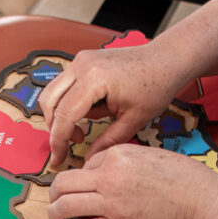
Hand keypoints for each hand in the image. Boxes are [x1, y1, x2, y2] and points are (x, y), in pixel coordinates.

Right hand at [39, 44, 187, 165]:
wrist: (167, 58)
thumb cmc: (156, 85)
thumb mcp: (134, 120)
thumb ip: (108, 141)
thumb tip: (88, 160)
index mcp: (94, 79)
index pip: (64, 114)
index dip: (58, 141)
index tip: (59, 158)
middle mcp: (82, 65)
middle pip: (49, 101)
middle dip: (55, 128)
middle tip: (69, 146)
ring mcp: (80, 60)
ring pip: (52, 92)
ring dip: (59, 115)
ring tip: (81, 132)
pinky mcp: (83, 61)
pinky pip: (64, 85)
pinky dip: (67, 103)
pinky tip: (87, 114)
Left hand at [48, 144, 217, 218]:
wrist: (200, 203)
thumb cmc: (182, 179)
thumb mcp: (148, 155)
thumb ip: (120, 161)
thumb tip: (96, 172)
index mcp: (117, 155)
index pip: (84, 164)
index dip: (82, 176)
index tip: (84, 186)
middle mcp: (109, 177)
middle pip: (63, 183)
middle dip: (54, 193)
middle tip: (55, 200)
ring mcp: (111, 203)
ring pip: (64, 206)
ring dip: (54, 213)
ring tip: (55, 217)